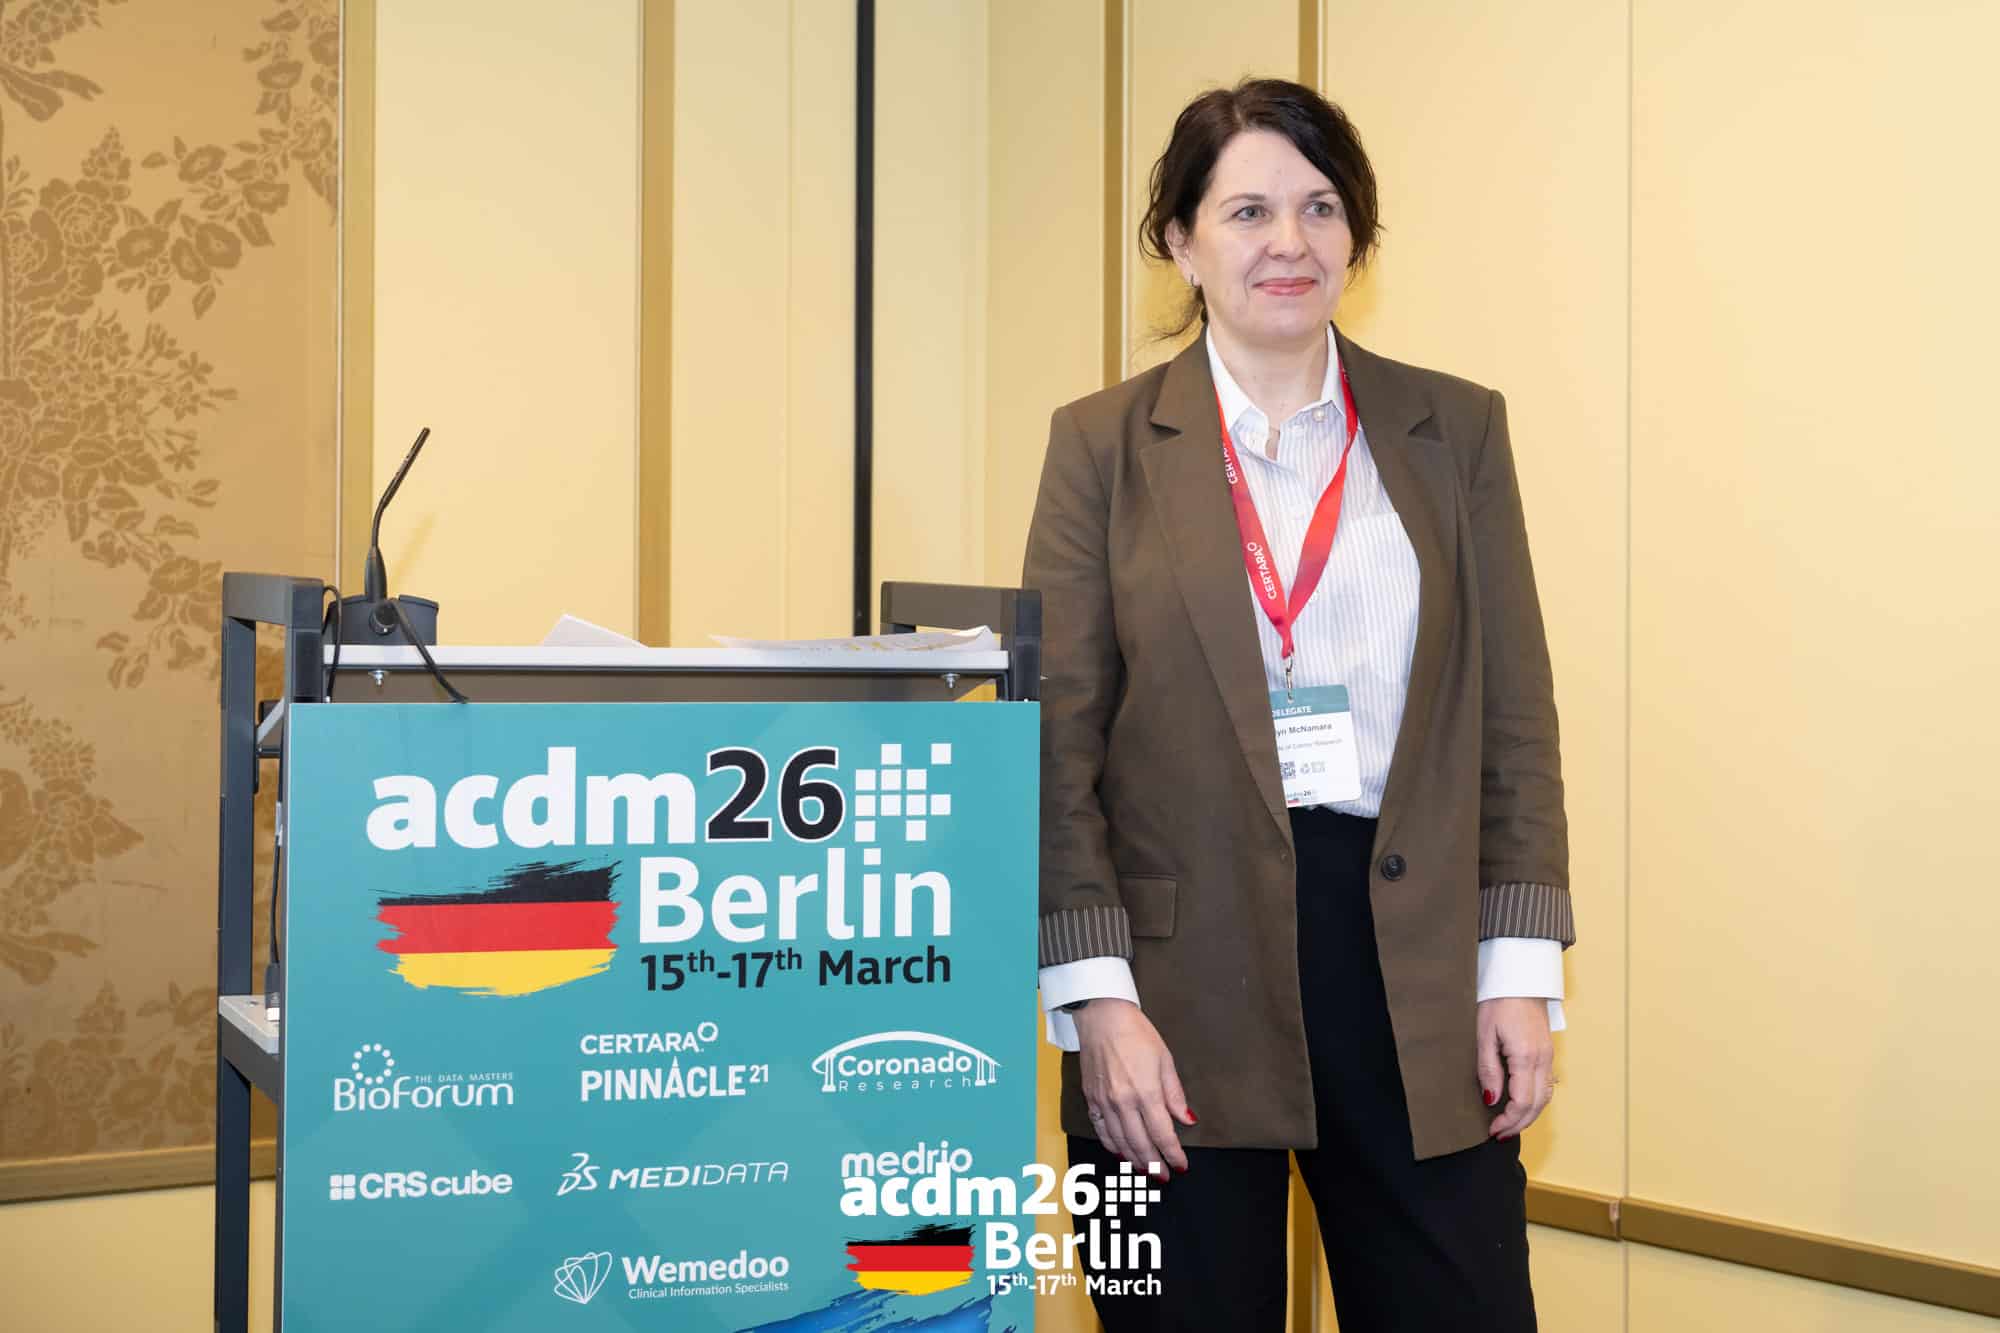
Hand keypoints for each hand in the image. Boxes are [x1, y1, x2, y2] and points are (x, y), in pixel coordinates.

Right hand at [1073, 999, 1193, 1178]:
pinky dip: (1112, 1146)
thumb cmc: (1136, 1033)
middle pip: (1141, 1144)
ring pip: (1120, 1142)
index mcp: (1146, 1092)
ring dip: (1134, 1160)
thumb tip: (1187, 1119)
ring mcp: (1104, 1102)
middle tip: (1163, 1176)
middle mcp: (1123, 1102)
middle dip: (1154, 1164)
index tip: (1181, 1166)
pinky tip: (1120, 1153)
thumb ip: (1175, 1094)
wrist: (1102, 1017)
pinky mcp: (1091, 1099)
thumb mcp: (1165, 1060)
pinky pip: (1102, 1131)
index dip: (1173, 1154)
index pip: (1163, 1134)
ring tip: (1145, 1170)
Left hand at [1477, 997, 1554, 1138]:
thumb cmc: (1497, 1001)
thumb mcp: (1484, 1034)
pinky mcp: (1546, 1051)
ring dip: (1529, 1115)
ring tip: (1508, 1125)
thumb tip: (1492, 1100)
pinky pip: (1546, 1084)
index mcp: (1526, 1056)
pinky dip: (1535, 1101)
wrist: (1518, 976)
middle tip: (1499, 1134)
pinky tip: (1520, 1104)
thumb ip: (1488, 1069)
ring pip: (1545, 1097)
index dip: (1508, 1121)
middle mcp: (1543, 1059)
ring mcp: (1548, 1055)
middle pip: (1537, 1104)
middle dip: (1519, 1124)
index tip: (1492, 1130)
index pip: (1522, 1102)